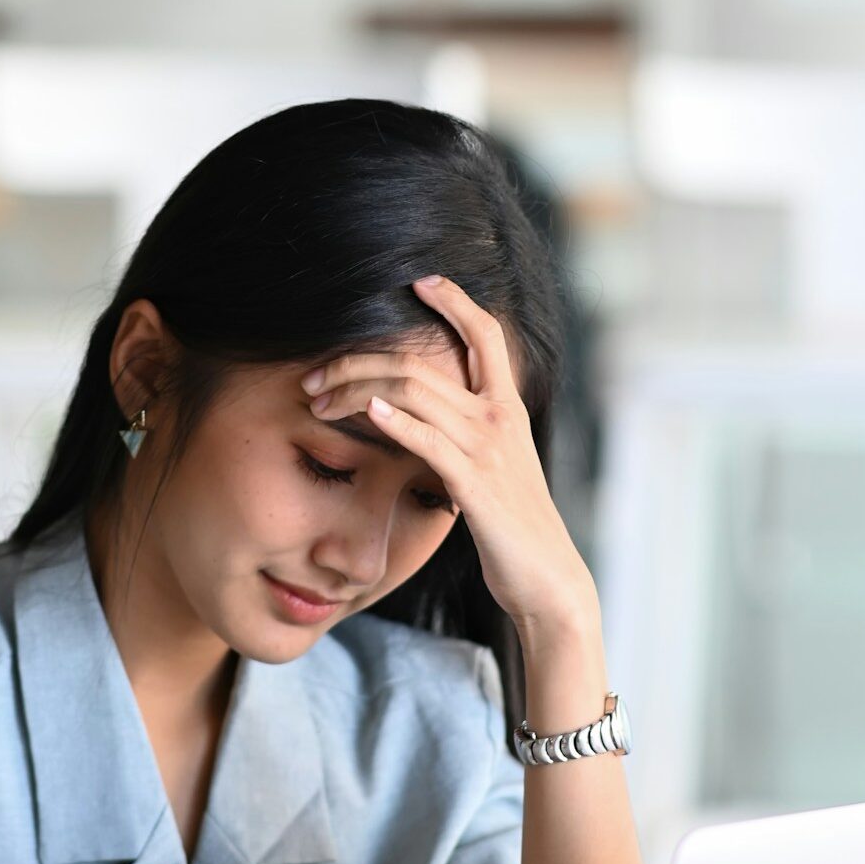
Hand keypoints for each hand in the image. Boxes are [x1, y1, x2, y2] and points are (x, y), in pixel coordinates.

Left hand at [300, 274, 596, 637]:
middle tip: (316, 375)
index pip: (486, 335)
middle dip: (360, 359)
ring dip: (356, 388)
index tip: (418, 282)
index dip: (455, 300)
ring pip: (415, 391)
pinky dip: (394, 422)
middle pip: (424, 361)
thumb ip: (467, 438)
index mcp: (508, 408)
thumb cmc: (515, 530)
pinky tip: (365, 414)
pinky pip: (429, 441)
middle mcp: (500, 418)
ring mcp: (489, 449)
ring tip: (318, 399)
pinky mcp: (476, 484)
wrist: (548, 580)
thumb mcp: (494, 470)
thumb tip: (425, 421)